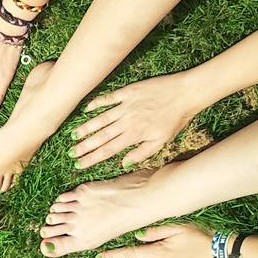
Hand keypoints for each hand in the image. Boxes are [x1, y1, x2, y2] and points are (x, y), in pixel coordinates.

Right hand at [70, 72, 203, 168]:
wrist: (187, 93)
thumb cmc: (176, 119)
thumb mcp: (162, 141)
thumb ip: (141, 153)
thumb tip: (124, 164)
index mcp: (134, 135)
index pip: (108, 150)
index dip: (92, 158)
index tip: (79, 165)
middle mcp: (127, 121)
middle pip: (100, 136)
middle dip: (84, 146)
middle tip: (70, 153)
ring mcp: (126, 105)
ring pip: (101, 119)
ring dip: (86, 127)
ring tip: (73, 135)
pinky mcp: (128, 92)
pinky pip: (109, 98)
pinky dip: (96, 103)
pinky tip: (86, 109)